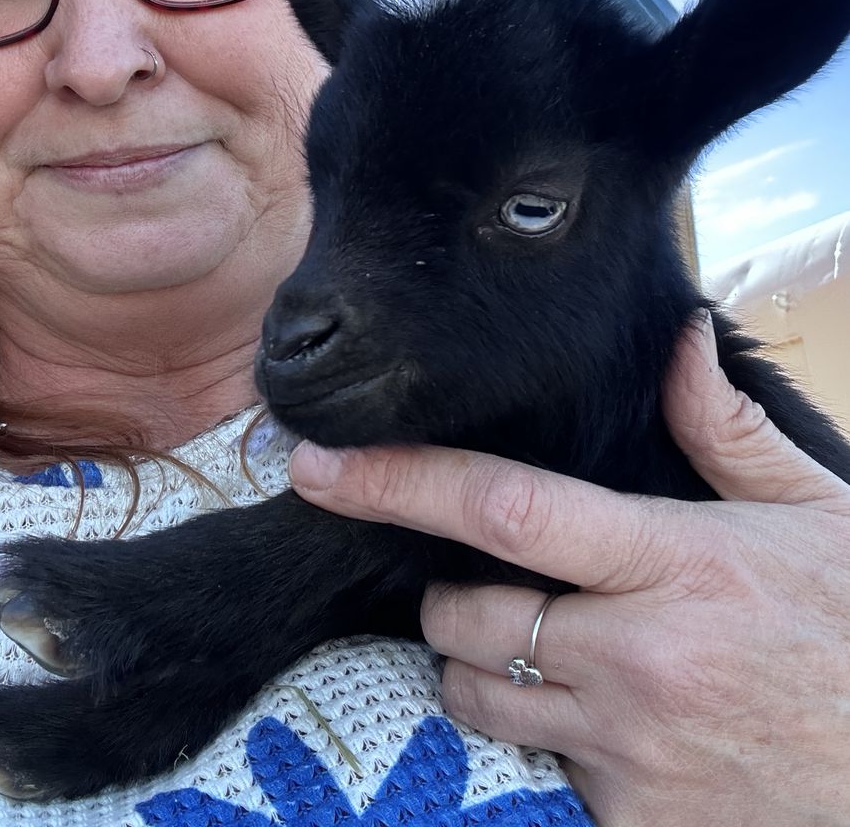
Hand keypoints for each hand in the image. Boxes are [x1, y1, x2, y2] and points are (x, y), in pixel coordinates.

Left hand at [289, 313, 849, 826]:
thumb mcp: (817, 518)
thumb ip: (730, 431)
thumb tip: (681, 341)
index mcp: (677, 564)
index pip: (505, 509)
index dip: (398, 481)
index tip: (319, 463)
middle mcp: (636, 659)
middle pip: (461, 617)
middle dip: (450, 597)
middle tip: (504, 588)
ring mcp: (628, 755)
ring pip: (476, 701)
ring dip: (483, 671)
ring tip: (551, 655)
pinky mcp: (630, 826)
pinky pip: (532, 776)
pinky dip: (543, 745)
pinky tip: (603, 725)